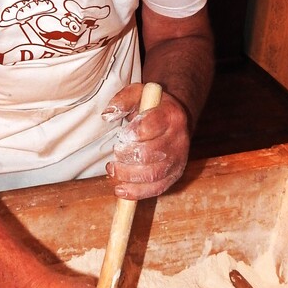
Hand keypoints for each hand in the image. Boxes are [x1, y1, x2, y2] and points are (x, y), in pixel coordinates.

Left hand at [103, 83, 190, 199]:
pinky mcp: (174, 175)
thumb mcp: (139, 94)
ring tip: (113, 170)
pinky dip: (136, 193)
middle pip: (151, 153)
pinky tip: (120, 190)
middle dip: (126, 156)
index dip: (133, 133)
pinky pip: (156, 189)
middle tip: (115, 154)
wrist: (175, 120)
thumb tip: (108, 115)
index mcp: (172, 115)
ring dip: (127, 175)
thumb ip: (123, 99)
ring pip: (153, 174)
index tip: (121, 135)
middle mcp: (179, 139)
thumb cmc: (152, 107)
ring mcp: (179, 160)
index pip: (152, 125)